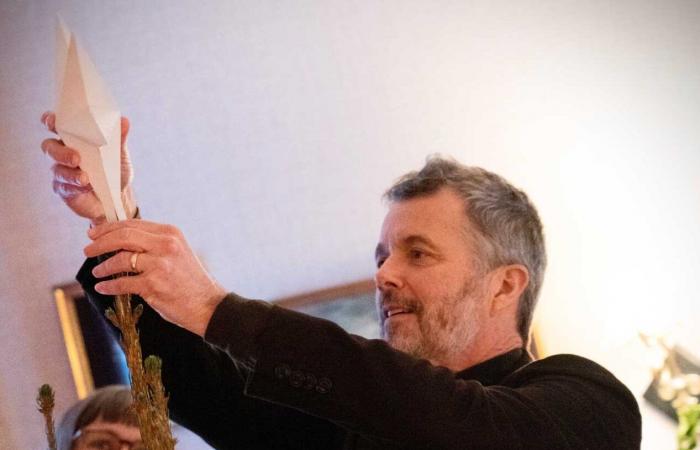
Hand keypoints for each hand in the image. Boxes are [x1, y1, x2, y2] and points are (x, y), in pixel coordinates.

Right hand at [40, 111, 136, 224]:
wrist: (118, 197)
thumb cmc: (115, 171)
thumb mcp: (120, 154)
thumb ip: (119, 138)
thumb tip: (124, 121)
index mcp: (75, 139)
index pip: (56, 126)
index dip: (50, 121)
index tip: (52, 122)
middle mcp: (63, 153)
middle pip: (49, 147)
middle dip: (60, 152)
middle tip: (76, 159)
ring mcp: (62, 171)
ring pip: (57, 169)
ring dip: (70, 174)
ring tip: (85, 178)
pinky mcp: (63, 188)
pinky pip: (63, 186)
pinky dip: (74, 187)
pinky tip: (85, 188)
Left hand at [85, 220, 226, 336]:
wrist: (207, 304)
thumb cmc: (190, 280)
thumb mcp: (177, 252)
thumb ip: (153, 243)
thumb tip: (120, 239)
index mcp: (170, 233)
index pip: (132, 224)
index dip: (108, 228)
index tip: (94, 234)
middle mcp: (166, 245)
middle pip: (123, 237)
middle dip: (100, 243)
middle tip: (88, 250)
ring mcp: (160, 265)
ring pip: (120, 259)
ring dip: (103, 266)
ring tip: (97, 271)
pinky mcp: (154, 285)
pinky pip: (123, 283)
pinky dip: (109, 285)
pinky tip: (103, 287)